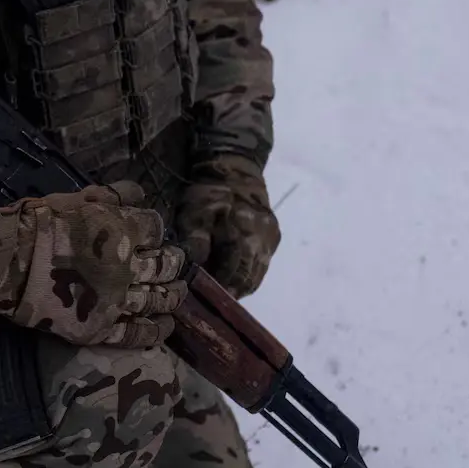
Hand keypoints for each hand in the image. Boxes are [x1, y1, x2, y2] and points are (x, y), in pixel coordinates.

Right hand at [0, 182, 186, 347]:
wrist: (6, 262)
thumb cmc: (39, 224)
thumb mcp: (77, 198)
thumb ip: (113, 195)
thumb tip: (140, 193)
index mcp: (122, 231)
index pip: (155, 229)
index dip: (157, 232)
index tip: (156, 236)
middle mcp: (126, 267)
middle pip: (164, 266)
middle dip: (173, 263)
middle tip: (177, 264)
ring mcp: (116, 301)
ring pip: (158, 300)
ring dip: (173, 296)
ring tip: (179, 294)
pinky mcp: (101, 328)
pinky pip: (138, 333)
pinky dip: (156, 331)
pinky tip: (165, 327)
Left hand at [175, 155, 280, 297]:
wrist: (235, 168)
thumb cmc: (210, 192)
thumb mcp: (195, 214)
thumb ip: (196, 243)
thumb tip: (194, 272)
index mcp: (244, 238)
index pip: (233, 277)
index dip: (219, 291)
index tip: (204, 299)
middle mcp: (263, 244)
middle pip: (248, 280)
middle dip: (230, 291)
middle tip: (211, 298)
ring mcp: (271, 241)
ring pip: (257, 275)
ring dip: (240, 284)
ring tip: (222, 288)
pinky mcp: (274, 237)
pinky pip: (262, 263)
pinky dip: (249, 272)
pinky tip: (234, 272)